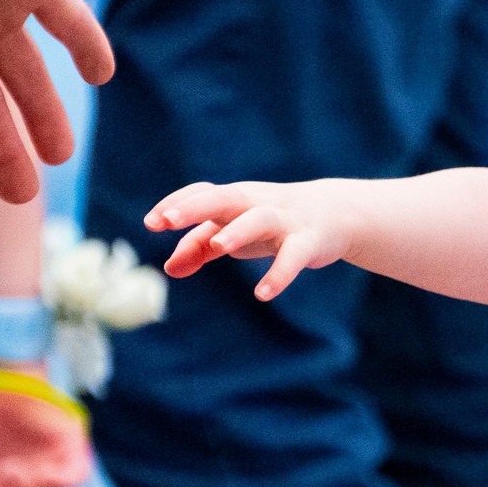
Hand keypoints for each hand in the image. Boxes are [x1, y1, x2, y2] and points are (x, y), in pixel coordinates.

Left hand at [147, 180, 357, 299]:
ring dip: (238, 230)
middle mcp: (257, 203)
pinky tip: (263, 293)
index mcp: (236, 199)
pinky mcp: (308, 240)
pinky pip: (294, 255)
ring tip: (219, 246)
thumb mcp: (234, 231)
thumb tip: (168, 268)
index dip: (177, 204)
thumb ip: (200, 247)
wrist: (336, 213)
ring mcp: (285, 220)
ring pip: (259, 219)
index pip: (202, 193)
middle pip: (224, 197)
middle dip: (195, 206)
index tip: (151, 223)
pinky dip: (279, 274)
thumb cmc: (273, 222)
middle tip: (168, 221)